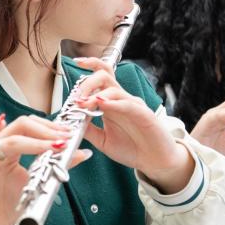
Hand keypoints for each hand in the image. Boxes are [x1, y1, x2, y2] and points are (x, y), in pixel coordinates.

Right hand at [0, 114, 91, 224]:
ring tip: (56, 145)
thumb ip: (56, 166)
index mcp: (13, 150)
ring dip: (36, 139)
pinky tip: (0, 123)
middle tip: (66, 137)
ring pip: (11, 138)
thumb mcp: (37, 183)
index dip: (52, 127)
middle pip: (22, 126)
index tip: (71, 132)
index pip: (32, 127)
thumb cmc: (7, 207)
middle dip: (47, 130)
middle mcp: (1, 149)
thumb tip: (83, 153)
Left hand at [72, 57, 194, 194]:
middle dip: (87, 82)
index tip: (75, 62)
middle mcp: (121, 99)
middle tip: (75, 98)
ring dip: (95, 94)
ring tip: (83, 104)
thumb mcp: (102, 140)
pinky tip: (102, 104)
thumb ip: (88, 129)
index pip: (101, 76)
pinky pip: (127, 104)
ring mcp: (133, 105)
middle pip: (105, 75)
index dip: (89, 65)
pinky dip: (113, 103)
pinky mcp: (144, 114)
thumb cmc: (132, 149)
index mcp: (111, 102)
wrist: (155, 161)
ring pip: (113, 88)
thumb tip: (70, 120)